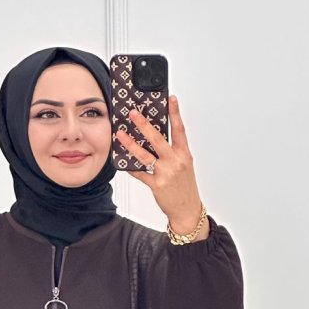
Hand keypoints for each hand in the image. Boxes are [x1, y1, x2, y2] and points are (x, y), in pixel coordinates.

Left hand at [113, 95, 208, 239]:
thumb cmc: (185, 187)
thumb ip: (173, 151)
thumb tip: (155, 138)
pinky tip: (122, 160)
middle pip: (157, 139)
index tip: (171, 99)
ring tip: (121, 134)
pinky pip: (140, 173)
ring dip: (131, 144)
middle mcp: (175, 162)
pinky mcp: (156, 185)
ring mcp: (165, 173)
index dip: (175, 113)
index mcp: (184, 155)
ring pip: (145, 155)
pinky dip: (130, 166)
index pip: (179, 130)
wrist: (188, 210)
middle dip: (144, 125)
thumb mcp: (184, 165)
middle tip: (133, 113)